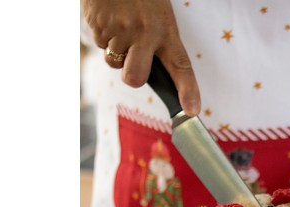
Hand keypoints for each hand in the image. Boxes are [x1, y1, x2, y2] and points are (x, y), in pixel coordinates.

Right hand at [81, 0, 200, 116]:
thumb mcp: (158, 12)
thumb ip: (159, 42)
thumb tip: (153, 70)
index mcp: (165, 29)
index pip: (181, 66)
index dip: (188, 91)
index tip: (191, 110)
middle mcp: (144, 33)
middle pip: (136, 78)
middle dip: (132, 76)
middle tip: (132, 60)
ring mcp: (119, 30)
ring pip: (114, 63)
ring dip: (116, 51)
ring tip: (120, 25)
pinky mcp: (98, 25)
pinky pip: (99, 44)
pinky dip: (103, 35)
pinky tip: (108, 16)